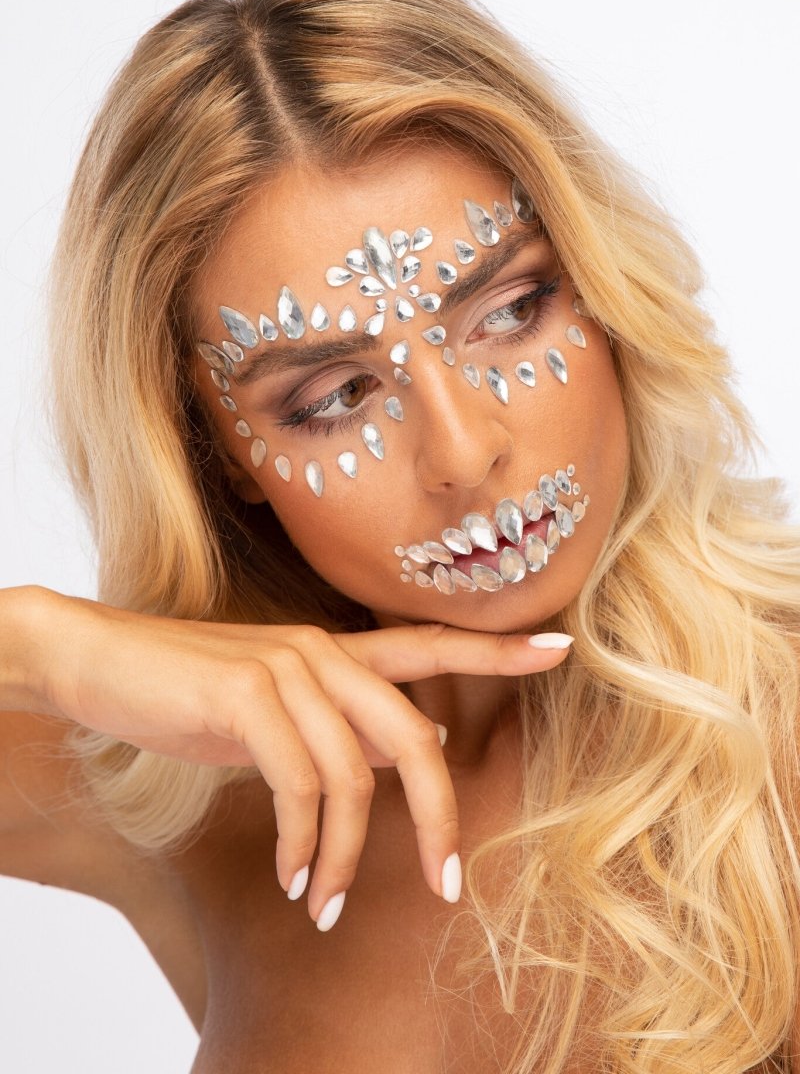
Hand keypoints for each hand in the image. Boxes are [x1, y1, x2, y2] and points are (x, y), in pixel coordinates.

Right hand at [15, 587, 571, 928]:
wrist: (100, 661)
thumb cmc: (190, 689)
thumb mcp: (276, 707)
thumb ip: (341, 723)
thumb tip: (411, 752)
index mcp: (338, 651)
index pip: (431, 645)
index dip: (498, 648)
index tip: (562, 648)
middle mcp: (325, 651)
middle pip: (415, 740)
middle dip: (439, 820)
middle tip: (445, 890)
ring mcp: (289, 669)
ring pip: (353, 778)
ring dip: (345, 858)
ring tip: (323, 903)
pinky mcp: (248, 696)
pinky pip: (300, 787)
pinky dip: (301, 846)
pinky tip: (287, 878)